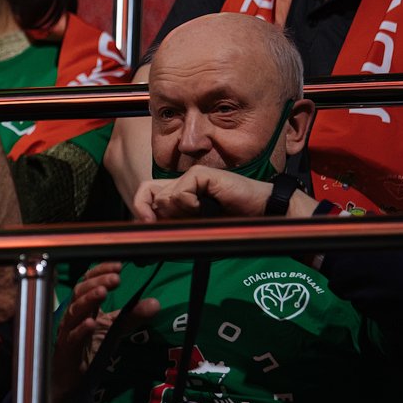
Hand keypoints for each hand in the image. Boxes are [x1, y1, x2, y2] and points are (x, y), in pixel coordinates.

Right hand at [52, 262, 157, 399]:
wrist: (71, 379)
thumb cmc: (88, 349)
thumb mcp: (114, 329)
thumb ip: (132, 316)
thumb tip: (156, 303)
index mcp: (84, 307)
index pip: (88, 282)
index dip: (100, 272)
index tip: (118, 266)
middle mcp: (73, 316)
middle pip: (79, 293)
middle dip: (96, 283)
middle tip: (115, 278)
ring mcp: (68, 332)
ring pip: (74, 312)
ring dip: (88, 300)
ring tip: (102, 292)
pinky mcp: (67, 350)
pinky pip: (72, 337)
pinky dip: (81, 329)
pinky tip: (91, 324)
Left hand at [134, 165, 271, 221]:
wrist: (261, 215)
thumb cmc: (232, 223)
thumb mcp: (195, 228)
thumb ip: (173, 224)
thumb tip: (145, 228)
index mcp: (179, 194)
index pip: (145, 194)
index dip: (141, 210)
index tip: (148, 227)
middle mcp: (182, 182)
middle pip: (150, 196)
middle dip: (163, 217)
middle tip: (184, 222)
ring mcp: (191, 175)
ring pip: (164, 198)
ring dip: (180, 213)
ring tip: (201, 213)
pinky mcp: (201, 173)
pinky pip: (180, 193)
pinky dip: (190, 205)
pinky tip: (207, 206)